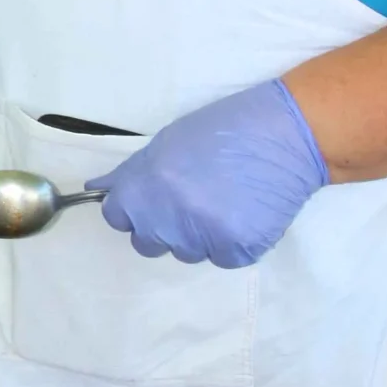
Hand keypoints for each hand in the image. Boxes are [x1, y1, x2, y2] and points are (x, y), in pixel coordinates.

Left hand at [89, 81, 328, 267]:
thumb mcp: (168, 142)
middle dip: (164, 225)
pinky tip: (246, 212)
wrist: (289, 134)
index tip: (155, 197)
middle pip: (148, 242)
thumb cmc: (225, 128)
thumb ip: (132, 173)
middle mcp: (167, 219)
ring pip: (187, 252)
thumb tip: (97, 189)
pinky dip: (232, 242)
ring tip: (226, 199)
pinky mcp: (237, 251)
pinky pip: (222, 258)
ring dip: (199, 235)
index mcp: (144, 189)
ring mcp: (202, 239)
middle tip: (194, 197)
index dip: (135, 207)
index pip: (118, 217)